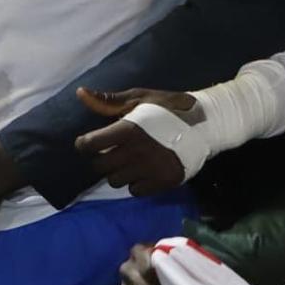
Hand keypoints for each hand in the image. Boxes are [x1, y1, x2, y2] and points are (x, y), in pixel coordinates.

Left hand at [74, 87, 200, 195]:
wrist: (204, 124)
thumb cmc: (167, 108)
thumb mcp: (139, 98)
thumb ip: (108, 101)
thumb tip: (80, 93)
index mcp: (128, 129)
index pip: (90, 145)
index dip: (85, 144)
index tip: (88, 142)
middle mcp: (136, 152)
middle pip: (100, 166)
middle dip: (102, 158)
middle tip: (113, 151)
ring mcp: (149, 169)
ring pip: (116, 181)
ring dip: (118, 172)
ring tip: (130, 161)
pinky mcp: (162, 182)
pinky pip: (135, 191)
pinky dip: (135, 183)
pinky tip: (143, 171)